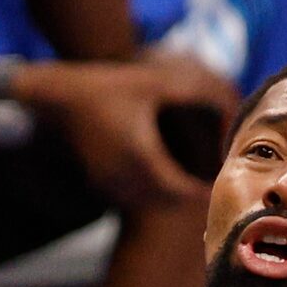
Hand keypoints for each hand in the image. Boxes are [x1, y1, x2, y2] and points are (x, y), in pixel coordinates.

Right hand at [29, 55, 237, 206]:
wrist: (56, 98)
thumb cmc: (107, 86)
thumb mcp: (154, 84)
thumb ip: (195, 93)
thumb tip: (229, 105)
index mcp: (143, 159)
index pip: (184, 191)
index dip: (205, 189)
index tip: (221, 179)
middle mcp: (125, 180)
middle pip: (170, 203)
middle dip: (190, 194)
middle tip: (211, 182)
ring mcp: (110, 185)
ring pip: (151, 202)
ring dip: (171, 195)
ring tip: (192, 180)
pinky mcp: (101, 184)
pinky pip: (134, 197)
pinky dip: (152, 191)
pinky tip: (162, 173)